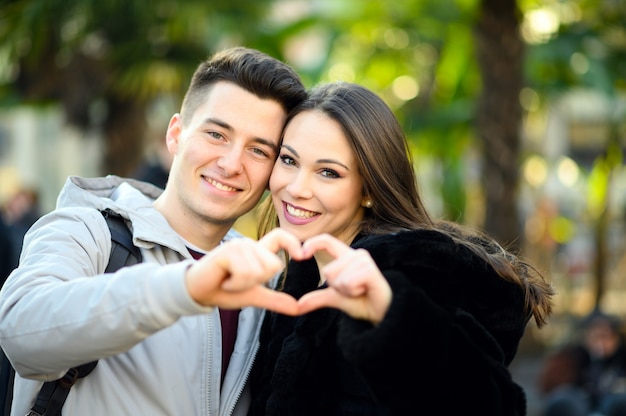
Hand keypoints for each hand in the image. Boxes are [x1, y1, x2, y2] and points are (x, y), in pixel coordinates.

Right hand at [185, 228, 303, 314]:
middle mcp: (250, 244)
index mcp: (258, 252)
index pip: (281, 236)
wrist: (197, 292)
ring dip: (244, 285)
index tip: (302, 256)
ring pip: (259, 272)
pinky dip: (235, 284)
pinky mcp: (228, 251)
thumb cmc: (223, 290)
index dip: (293, 243)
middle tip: (239, 281)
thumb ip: (275, 299)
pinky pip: (245, 273)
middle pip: (275, 265)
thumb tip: (299, 308)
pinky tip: (224, 281)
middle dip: (258, 282)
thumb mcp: (254, 295)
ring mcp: (238, 245)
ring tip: (230, 281)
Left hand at [298, 234, 391, 324]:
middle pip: (327, 271)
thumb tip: (298, 305)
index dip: (312, 243)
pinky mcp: (370, 270)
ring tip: (360, 291)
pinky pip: (347, 282)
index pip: (326, 241)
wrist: (384, 314)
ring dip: (345, 291)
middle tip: (353, 291)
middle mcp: (356, 254)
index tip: (301, 255)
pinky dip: (352, 292)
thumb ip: (318, 298)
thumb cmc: (363, 302)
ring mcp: (364, 260)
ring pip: (336, 278)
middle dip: (336, 287)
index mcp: (347, 257)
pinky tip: (364, 291)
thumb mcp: (337, 299)